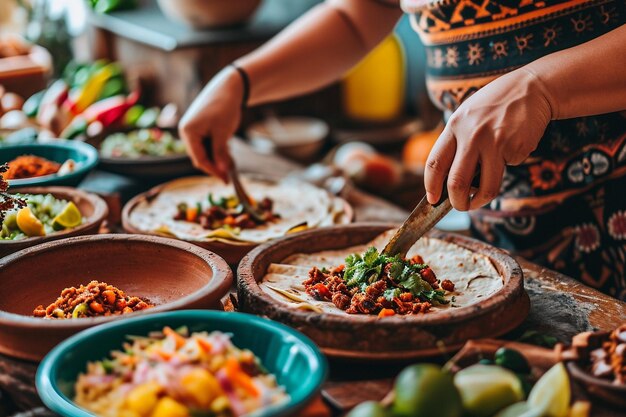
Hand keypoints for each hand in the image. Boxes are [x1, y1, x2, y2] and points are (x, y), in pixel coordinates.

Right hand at [179, 66, 243, 181]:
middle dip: (216, 166)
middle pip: (200, 157)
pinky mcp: (200, 129)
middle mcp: (186, 132)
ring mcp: (192, 130)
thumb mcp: (223, 133)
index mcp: (188, 132)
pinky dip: (217, 150)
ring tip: (232, 161)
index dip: (213, 171)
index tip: (226, 180)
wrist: (228, 88)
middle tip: (231, 174)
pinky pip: (207, 145)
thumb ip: (220, 153)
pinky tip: (228, 151)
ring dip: (218, 159)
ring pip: (204, 152)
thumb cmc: (224, 108)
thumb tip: (222, 170)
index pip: (199, 159)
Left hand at [424, 68, 552, 210]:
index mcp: (454, 126)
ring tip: (478, 201)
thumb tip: (448, 182)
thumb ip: (456, 142)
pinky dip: (507, 169)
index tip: (432, 200)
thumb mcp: (467, 116)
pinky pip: (507, 171)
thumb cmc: (494, 105)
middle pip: (456, 182)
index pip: (434, 164)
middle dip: (457, 202)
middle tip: (460, 206)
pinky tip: (511, 150)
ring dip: (479, 201)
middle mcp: (472, 135)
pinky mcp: (516, 149)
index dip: (431, 186)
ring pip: (485, 187)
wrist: (532, 88)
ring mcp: (495, 142)